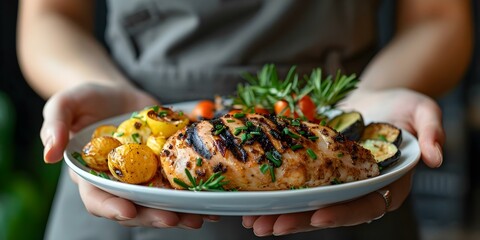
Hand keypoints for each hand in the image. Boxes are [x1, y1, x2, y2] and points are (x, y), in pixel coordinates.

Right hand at [41, 83, 215, 227]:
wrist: (117, 93)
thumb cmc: (86, 99)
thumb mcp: (64, 104)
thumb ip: (54, 126)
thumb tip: (48, 154)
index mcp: (91, 175)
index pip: (96, 198)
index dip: (110, 208)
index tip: (128, 212)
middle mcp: (118, 182)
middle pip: (134, 206)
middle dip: (153, 216)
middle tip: (174, 218)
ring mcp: (142, 176)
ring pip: (159, 201)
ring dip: (179, 211)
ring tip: (198, 216)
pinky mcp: (162, 167)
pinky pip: (176, 184)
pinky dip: (193, 194)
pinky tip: (211, 198)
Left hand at [242, 88, 443, 235]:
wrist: (373, 96)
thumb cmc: (401, 105)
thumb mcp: (423, 111)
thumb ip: (432, 131)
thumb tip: (435, 156)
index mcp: (386, 184)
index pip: (366, 205)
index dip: (343, 214)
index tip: (318, 216)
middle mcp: (358, 189)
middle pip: (329, 211)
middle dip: (299, 221)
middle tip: (269, 227)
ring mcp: (335, 183)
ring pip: (308, 204)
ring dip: (280, 214)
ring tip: (253, 222)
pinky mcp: (317, 171)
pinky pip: (296, 186)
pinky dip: (276, 193)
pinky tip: (253, 200)